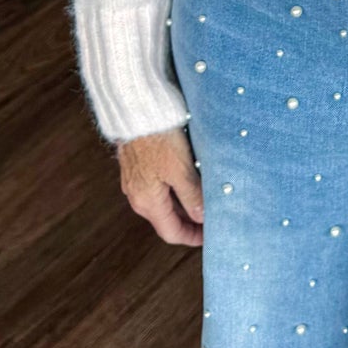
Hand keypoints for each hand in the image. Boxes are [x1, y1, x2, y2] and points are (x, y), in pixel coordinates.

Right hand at [117, 127, 204, 245]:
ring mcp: (135, 182)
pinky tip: (189, 181)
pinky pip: (157, 188)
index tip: (211, 235)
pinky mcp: (136, 167)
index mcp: (147, 202)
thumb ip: (193, 197)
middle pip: (167, 220)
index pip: (172, 232)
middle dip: (189, 222)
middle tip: (212, 218)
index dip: (193, 237)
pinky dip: (174, 191)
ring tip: (204, 199)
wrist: (135, 109)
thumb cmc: (158, 138)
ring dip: (183, 206)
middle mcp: (137, 196)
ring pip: (163, 203)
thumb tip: (202, 218)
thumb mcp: (181, 170)